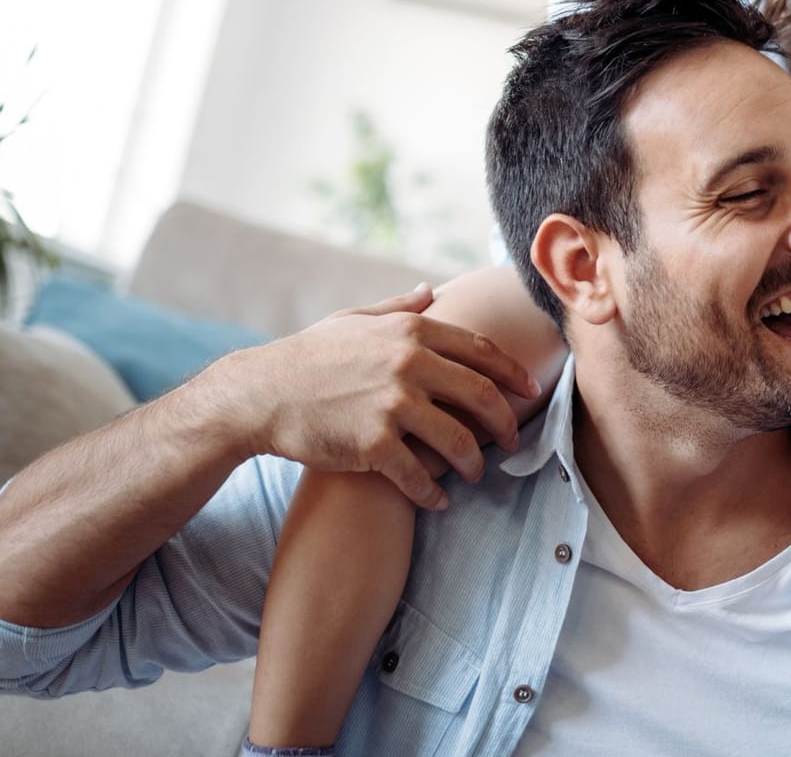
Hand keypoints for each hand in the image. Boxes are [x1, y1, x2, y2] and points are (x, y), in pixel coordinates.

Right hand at [187, 284, 539, 510]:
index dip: (512, 373)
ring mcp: (393, 405)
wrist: (260, 394)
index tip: (530, 390)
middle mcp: (409, 364)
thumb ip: (398, 309)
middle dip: (504, 423)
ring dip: (473, 463)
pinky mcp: (374, 444)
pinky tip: (437, 500)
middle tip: (511, 441)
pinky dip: (432, 492)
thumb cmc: (307, 356)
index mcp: (410, 332)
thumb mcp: (354, 320)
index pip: (481, 351)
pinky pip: (419, 475)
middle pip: (482, 395)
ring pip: (458, 440)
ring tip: (474, 475)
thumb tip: (430, 290)